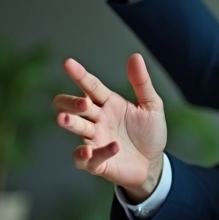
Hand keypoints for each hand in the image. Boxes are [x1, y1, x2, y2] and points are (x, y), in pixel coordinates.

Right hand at [53, 54, 167, 202]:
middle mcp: (97, 120)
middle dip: (72, 103)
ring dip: (71, 124)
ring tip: (64, 119)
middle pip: (74, 107)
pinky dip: (96, 154)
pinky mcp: (97, 163)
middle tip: (83, 104)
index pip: (90, 87)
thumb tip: (135, 56)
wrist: (154, 163)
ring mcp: (95, 141)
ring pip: (77, 129)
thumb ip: (142, 83)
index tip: (68, 63)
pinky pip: (87, 159)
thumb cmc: (149, 133)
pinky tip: (111, 147)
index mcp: (108, 104)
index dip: (79, 75)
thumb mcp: (151, 106)